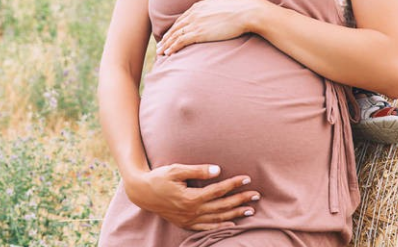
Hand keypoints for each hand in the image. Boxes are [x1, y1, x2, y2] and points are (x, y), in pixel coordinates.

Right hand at [126, 163, 259, 230]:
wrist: (141, 192)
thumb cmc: (158, 177)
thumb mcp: (176, 169)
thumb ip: (198, 170)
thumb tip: (218, 170)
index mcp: (191, 197)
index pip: (218, 190)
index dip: (233, 184)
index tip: (247, 178)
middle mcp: (192, 211)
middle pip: (222, 206)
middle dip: (240, 200)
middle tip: (256, 194)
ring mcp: (189, 219)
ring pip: (217, 218)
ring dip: (235, 214)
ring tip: (250, 210)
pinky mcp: (185, 223)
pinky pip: (207, 228)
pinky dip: (220, 227)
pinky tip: (232, 225)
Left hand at [157, 0, 257, 55]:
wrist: (245, 12)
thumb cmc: (239, 8)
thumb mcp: (221, 1)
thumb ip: (213, 5)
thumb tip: (213, 6)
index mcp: (199, 7)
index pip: (182, 19)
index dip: (174, 28)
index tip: (169, 35)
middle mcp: (194, 14)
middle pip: (176, 28)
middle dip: (166, 37)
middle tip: (160, 45)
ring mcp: (195, 23)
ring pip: (175, 35)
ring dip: (166, 44)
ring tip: (160, 52)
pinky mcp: (199, 33)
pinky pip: (181, 41)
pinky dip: (173, 47)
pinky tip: (168, 53)